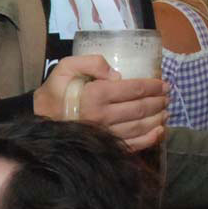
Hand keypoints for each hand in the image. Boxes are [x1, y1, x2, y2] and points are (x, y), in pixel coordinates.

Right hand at [34, 54, 167, 151]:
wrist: (40, 118)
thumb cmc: (56, 91)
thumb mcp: (66, 66)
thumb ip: (91, 62)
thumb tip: (117, 74)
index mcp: (95, 94)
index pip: (133, 89)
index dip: (153, 86)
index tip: (164, 84)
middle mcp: (103, 116)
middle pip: (141, 108)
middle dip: (159, 101)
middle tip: (167, 96)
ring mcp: (105, 134)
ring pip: (141, 127)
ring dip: (158, 118)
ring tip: (165, 111)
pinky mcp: (105, 146)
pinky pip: (132, 145)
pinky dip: (149, 139)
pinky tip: (158, 131)